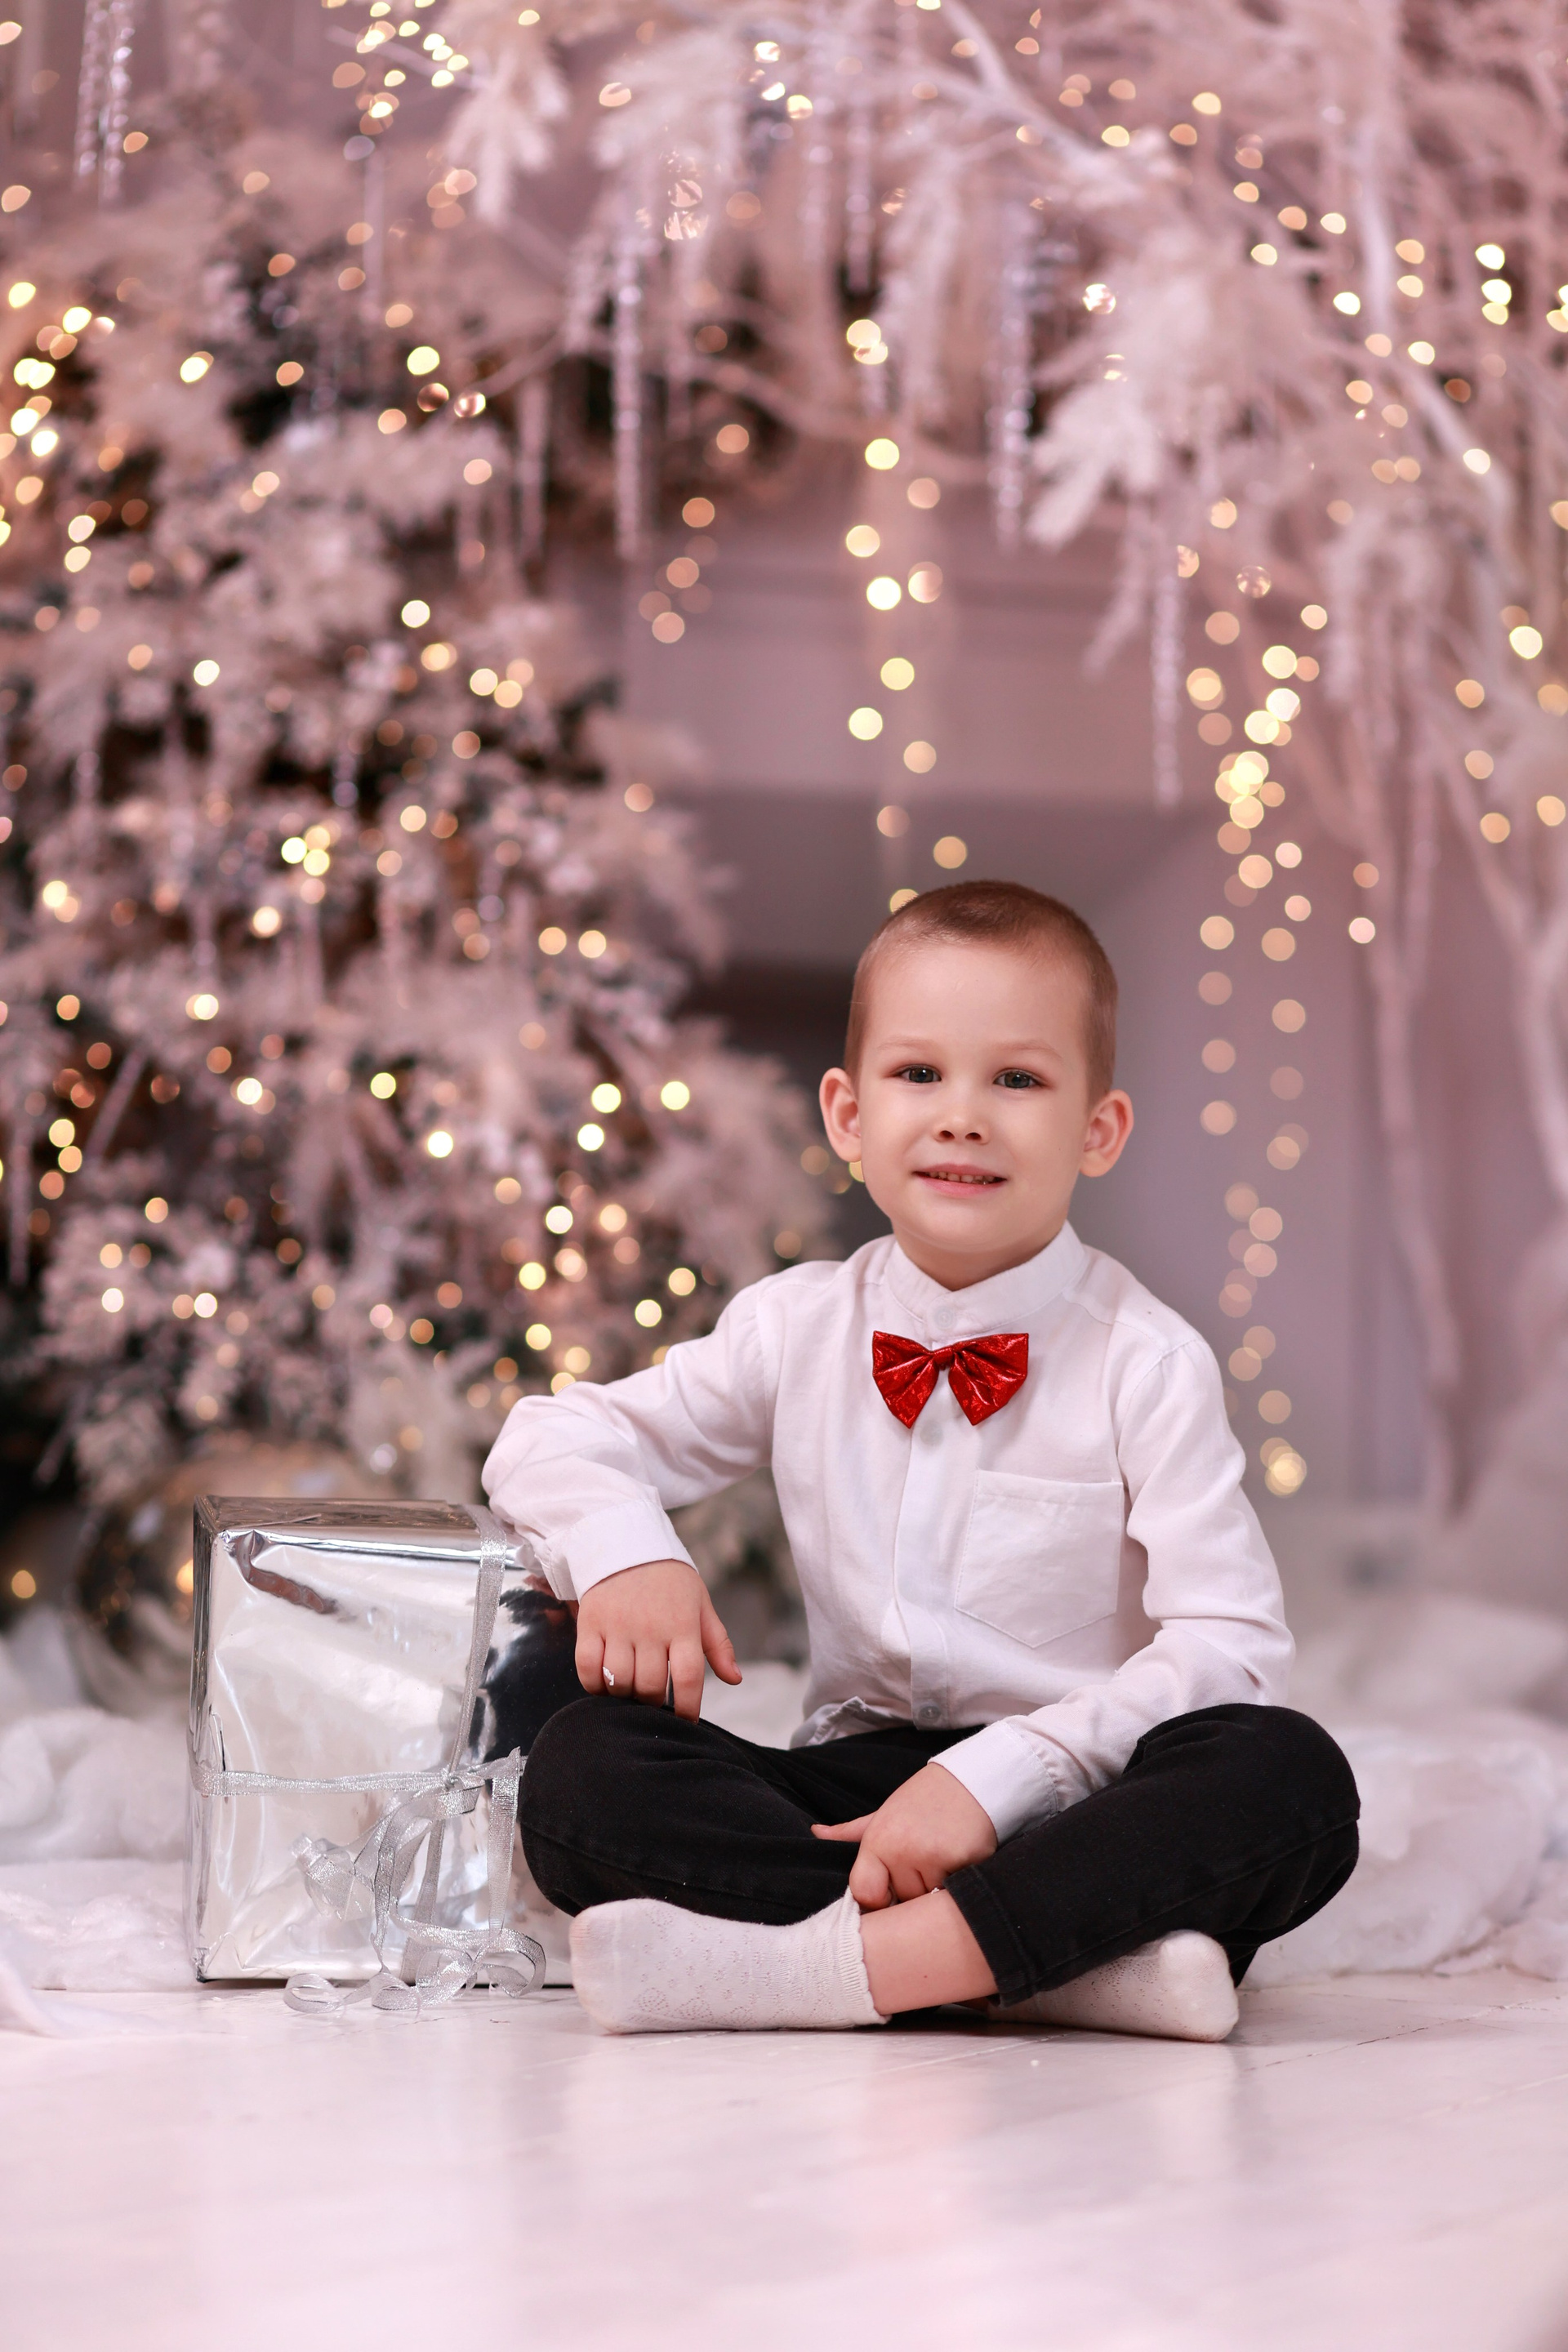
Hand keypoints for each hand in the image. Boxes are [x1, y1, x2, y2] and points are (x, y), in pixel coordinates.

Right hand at [575, 1559, 740, 1721]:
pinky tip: (605, 1684)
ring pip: (620, 1682)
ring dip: (625, 1695)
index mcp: (682, 1624)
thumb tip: (735, 1679)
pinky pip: (587, 1668)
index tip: (685, 1720)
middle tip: (654, 1699)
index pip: (688, 1678)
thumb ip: (718, 1645)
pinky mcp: (590, 1623)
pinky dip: (594, 1685)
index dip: (687, 1708)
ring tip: (631, 1690)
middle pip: (651, 1687)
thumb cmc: (670, 1582)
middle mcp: (650, 1627)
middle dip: (654, 1703)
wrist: (627, 1544)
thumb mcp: (701, 1605)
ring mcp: (618, 1626)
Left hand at [811, 1762, 996, 1908]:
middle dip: (913, 1888)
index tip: (890, 1890)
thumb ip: (851, 1832)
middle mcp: (901, 1850)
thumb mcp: (885, 1813)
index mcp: (878, 1840)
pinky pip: (953, 1895)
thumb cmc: (926, 1799)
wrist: (972, 1781)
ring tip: (943, 1855)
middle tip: (925, 1857)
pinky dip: (957, 1884)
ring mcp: (932, 1857)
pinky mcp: (962, 1864)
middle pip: (901, 1900)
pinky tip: (959, 1858)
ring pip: (926, 1901)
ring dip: (936, 1888)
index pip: (865, 1894)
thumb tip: (816, 1833)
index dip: (877, 1899)